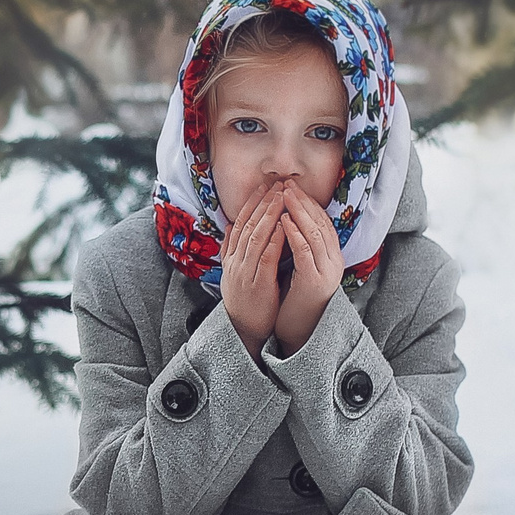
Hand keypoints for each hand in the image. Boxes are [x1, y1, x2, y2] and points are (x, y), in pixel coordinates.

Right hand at [218, 187, 284, 358]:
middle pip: (248, 225)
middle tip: (276, 183)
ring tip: (282, 197)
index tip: (264, 186)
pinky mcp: (258, 285)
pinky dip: (275, 240)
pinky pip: (266, 258)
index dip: (252, 203)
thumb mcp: (234, 271)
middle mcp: (235, 262)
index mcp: (231, 257)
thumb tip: (230, 223)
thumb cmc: (244, 300)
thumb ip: (231, 248)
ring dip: (270, 215)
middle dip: (263, 202)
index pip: (241, 223)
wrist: (242, 330)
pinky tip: (284, 225)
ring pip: (256, 237)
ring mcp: (245, 273)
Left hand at [270, 181, 342, 355]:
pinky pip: (305, 252)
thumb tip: (290, 222)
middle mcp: (333, 260)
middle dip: (303, 202)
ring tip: (284, 195)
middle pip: (320, 223)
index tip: (292, 187)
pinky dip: (294, 233)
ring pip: (314, 233)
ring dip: (298, 211)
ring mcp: (326, 270)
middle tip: (287, 184)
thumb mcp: (302, 268)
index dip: (308, 203)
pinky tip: (283, 221)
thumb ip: (300, 247)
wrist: (300, 331)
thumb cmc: (296, 299)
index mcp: (331, 256)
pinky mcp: (314, 281)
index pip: (322, 222)